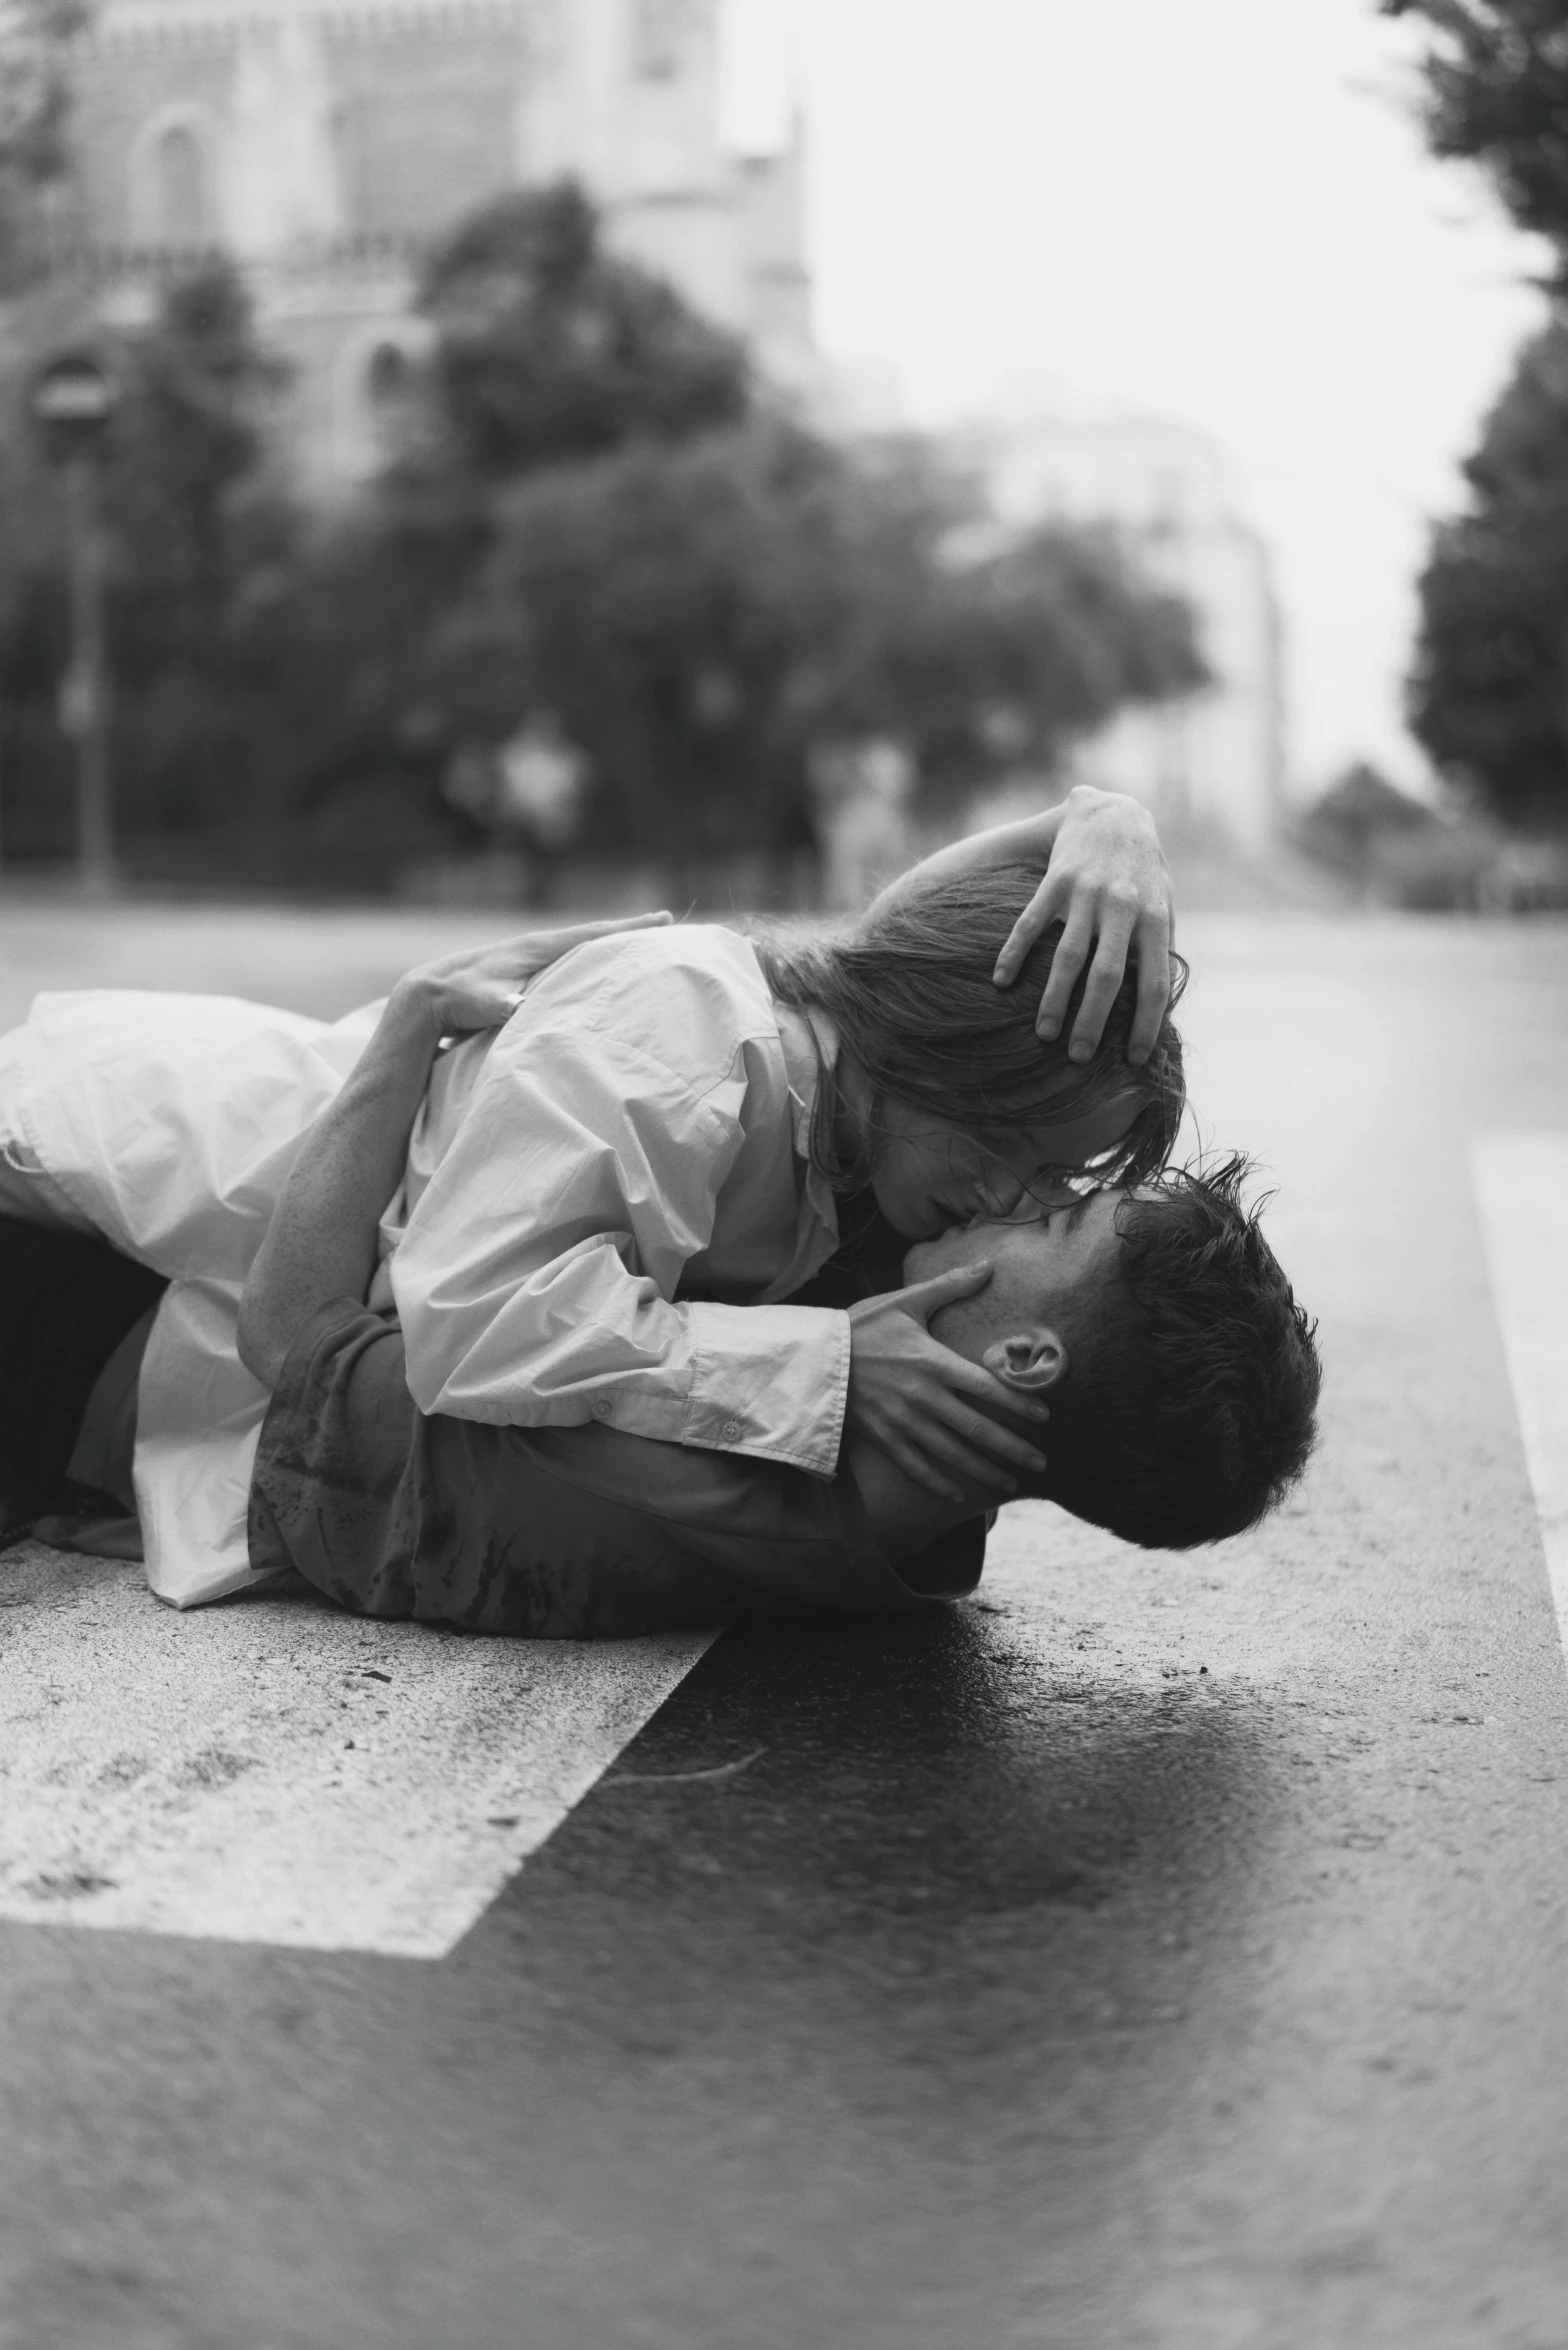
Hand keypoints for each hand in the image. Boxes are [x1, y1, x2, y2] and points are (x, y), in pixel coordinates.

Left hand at [392, 910, 673, 1039]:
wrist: (428, 997)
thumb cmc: (458, 1000)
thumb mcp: (481, 1002)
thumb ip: (502, 1004)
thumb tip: (517, 1007)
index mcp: (538, 948)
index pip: (592, 934)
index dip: (628, 929)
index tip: (664, 919)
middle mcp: (538, 948)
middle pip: (595, 936)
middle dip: (629, 934)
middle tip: (667, 927)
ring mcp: (532, 959)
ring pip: (582, 949)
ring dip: (611, 947)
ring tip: (642, 949)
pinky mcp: (526, 973)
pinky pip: (570, 964)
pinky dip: (591, 963)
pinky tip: (601, 974)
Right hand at [846, 1264, 1048, 1503]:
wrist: (813, 1357)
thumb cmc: (862, 1326)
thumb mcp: (906, 1301)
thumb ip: (950, 1286)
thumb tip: (989, 1266)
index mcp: (934, 1363)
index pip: (988, 1387)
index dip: (1019, 1403)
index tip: (1044, 1417)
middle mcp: (924, 1397)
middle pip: (978, 1428)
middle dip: (1013, 1448)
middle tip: (1041, 1462)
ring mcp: (903, 1422)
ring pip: (953, 1454)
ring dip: (985, 1470)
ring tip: (1010, 1482)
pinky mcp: (883, 1438)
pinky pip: (917, 1467)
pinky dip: (939, 1483)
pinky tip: (959, 1495)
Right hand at [992, 786, 1172, 1063]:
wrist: (1114, 812)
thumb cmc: (1142, 870)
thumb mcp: (1163, 903)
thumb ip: (1158, 946)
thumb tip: (1157, 1004)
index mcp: (1154, 918)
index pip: (1153, 982)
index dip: (1144, 1023)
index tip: (1132, 1058)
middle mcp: (1121, 908)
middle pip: (1107, 977)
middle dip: (1092, 1021)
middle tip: (1079, 1058)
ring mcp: (1086, 895)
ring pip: (1067, 957)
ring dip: (1054, 1000)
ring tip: (1043, 1034)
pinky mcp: (1055, 882)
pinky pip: (1030, 924)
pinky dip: (1014, 954)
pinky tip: (1001, 982)